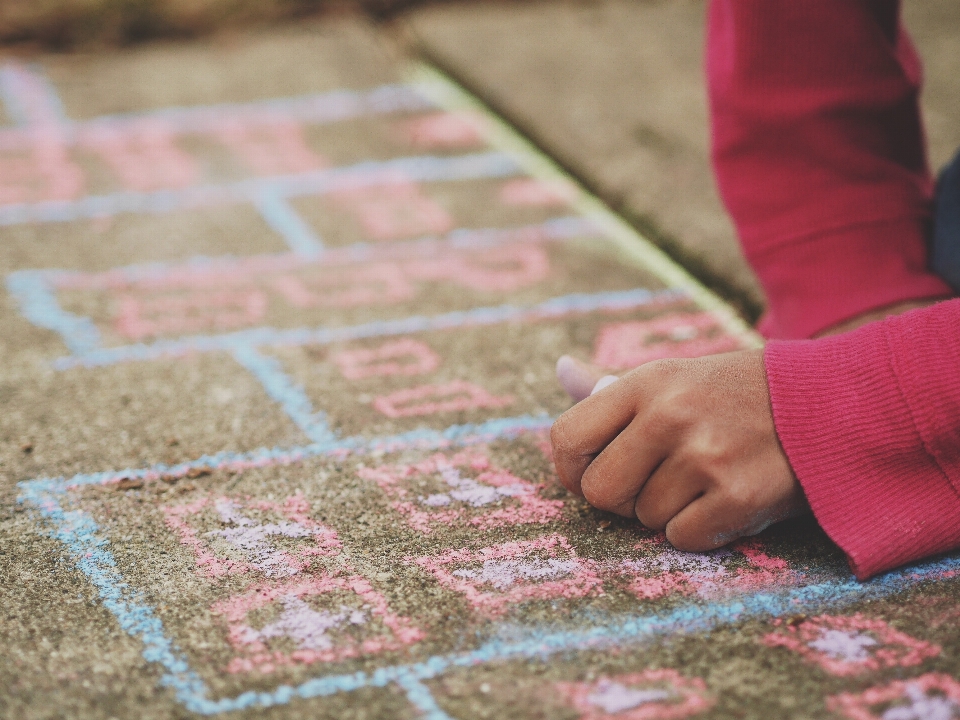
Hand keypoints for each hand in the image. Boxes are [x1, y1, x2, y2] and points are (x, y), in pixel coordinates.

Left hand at [550, 350, 807, 550]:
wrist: (827, 403)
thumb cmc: (733, 395)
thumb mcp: (672, 377)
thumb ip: (611, 387)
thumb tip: (561, 370)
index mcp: (645, 383)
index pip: (567, 439)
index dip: (572, 467)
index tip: (594, 471)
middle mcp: (669, 415)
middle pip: (598, 491)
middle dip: (620, 498)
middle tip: (652, 483)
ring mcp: (705, 456)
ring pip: (644, 518)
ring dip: (667, 510)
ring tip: (703, 480)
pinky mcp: (739, 496)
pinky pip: (682, 538)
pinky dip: (699, 530)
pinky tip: (723, 500)